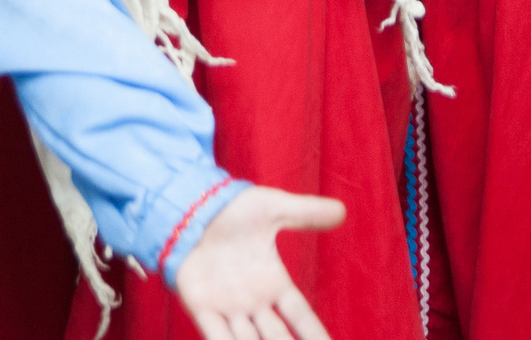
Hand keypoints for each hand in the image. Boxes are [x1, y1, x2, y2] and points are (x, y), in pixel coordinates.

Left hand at [173, 184, 346, 339]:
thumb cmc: (230, 207)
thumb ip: (306, 213)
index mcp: (273, 282)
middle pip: (278, 339)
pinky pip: (216, 337)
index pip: (301, 318)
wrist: (188, 204)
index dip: (316, 336)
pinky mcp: (201, 308)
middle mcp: (253, 301)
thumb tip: (342, 209)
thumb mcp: (273, 208)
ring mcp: (227, 307)